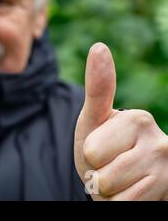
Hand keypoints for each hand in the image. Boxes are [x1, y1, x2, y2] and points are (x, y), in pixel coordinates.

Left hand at [74, 42, 167, 199]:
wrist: (123, 181)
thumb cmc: (103, 148)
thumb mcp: (93, 121)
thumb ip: (98, 88)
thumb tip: (99, 46)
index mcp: (138, 119)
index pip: (92, 151)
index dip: (89, 156)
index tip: (102, 150)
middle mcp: (161, 142)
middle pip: (103, 174)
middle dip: (99, 176)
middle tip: (111, 168)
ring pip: (116, 193)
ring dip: (112, 193)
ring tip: (121, 181)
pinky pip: (129, 206)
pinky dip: (122, 204)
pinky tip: (134, 194)